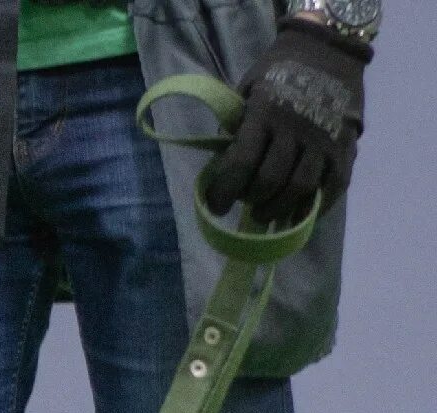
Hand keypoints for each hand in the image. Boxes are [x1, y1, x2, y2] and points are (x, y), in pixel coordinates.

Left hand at [205, 18, 370, 226]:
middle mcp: (296, 128)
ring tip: (267, 213)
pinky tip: (300, 214)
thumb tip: (220, 170)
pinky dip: (315, 207)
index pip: (240, 163)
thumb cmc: (278, 72)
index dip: (224, 192)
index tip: (215, 206)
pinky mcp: (346, 145)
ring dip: (279, 209)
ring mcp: (324, 138)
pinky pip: (333, 186)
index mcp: (265, 113)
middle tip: (247, 204)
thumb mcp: (248, 91)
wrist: (328, 47)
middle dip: (253, 201)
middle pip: (270, 181)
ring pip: (300, 189)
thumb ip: (236, 128)